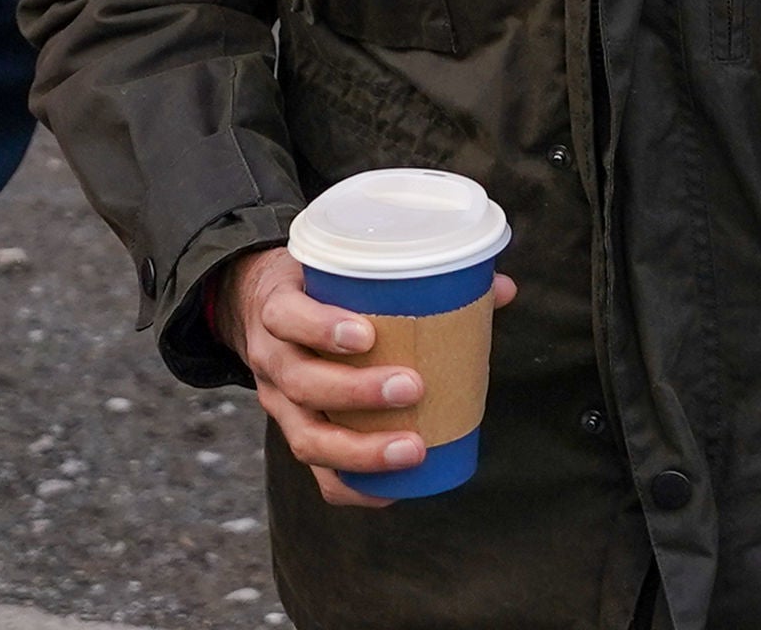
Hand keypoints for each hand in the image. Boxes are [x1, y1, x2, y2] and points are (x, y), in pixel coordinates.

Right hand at [220, 247, 517, 508]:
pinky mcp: (296, 434)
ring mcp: (278, 404)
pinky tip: (391, 493)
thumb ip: (415, 274)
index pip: (287, 317)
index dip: (321, 327)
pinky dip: (354, 488)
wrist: (259, 309)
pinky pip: (317, 474)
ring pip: (306, 438)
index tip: (367, 334)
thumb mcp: (343, 266)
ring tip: (413, 449)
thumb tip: (501, 289)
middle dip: (355, 392)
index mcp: (278, 308)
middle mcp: (272, 359)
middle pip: (300, 383)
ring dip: (360, 450)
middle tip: (412, 387)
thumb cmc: (318, 286)